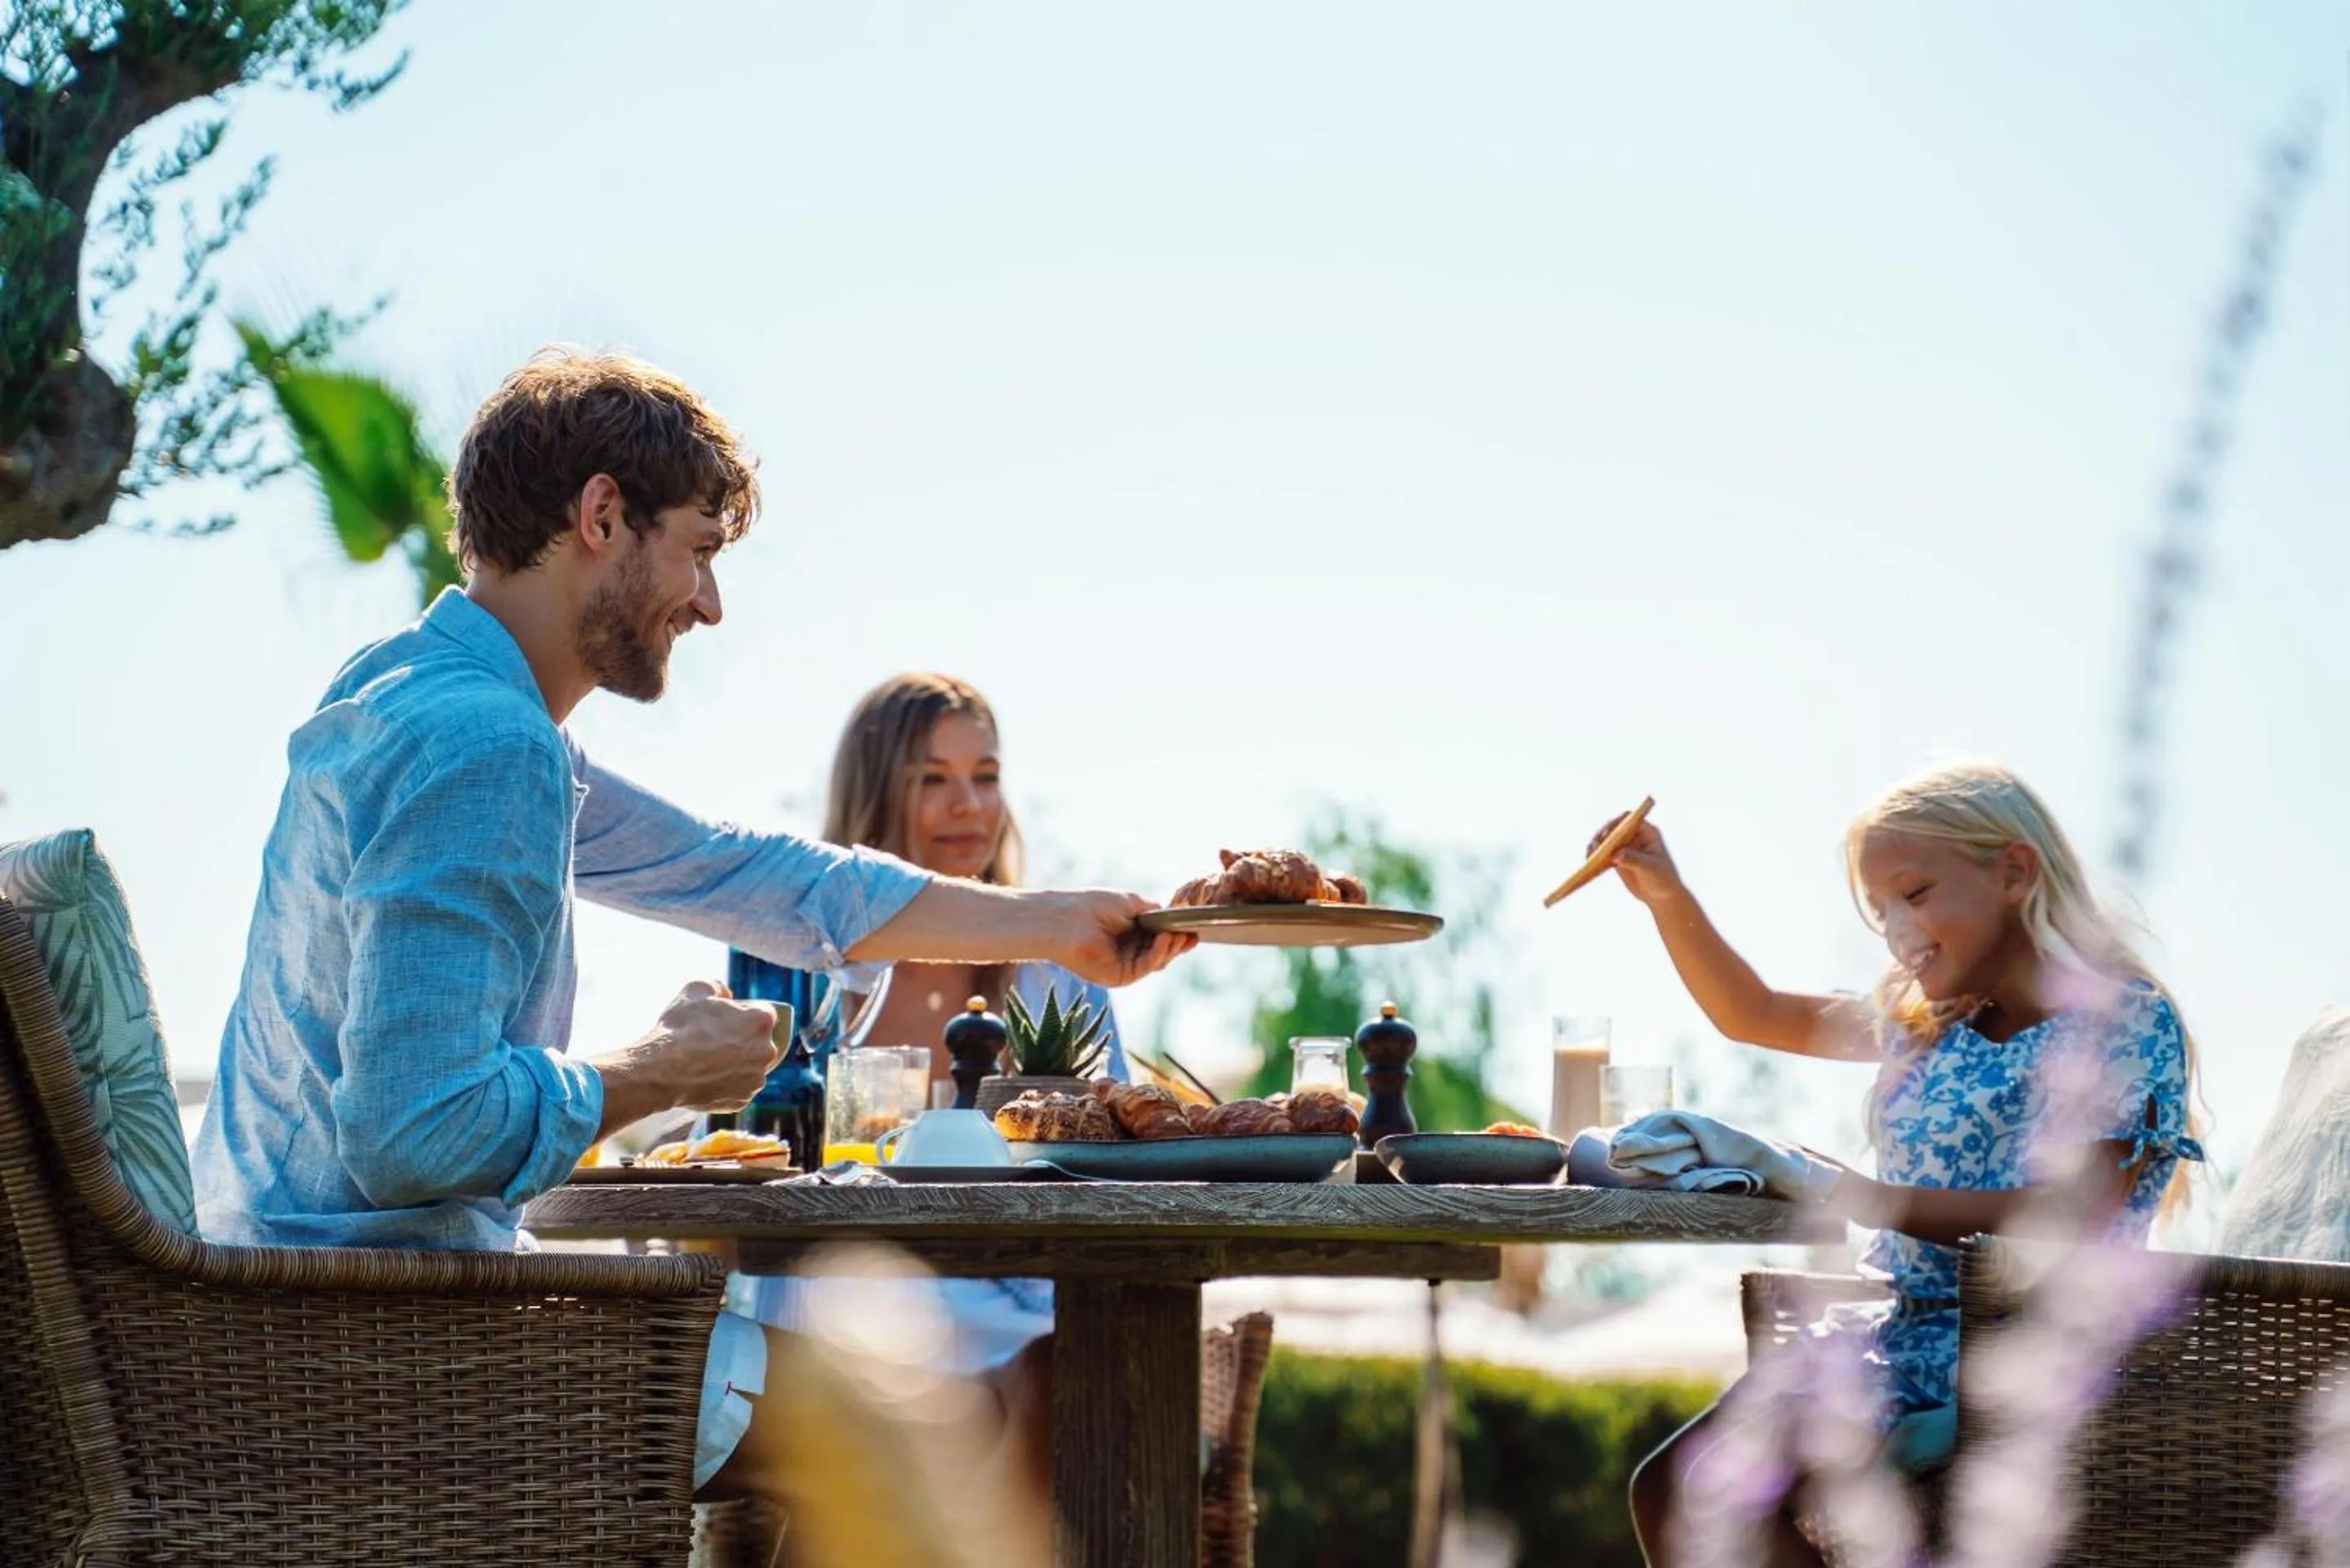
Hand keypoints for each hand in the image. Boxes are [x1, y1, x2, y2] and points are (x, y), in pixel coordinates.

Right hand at [632, 980, 782, 1110]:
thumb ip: (716, 986)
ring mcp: (756, 1079)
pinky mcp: (743, 1101)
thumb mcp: (695, 990)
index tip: (728, 1020)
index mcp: (761, 1020)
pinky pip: (738, 1089)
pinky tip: (705, 1079)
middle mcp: (766, 1051)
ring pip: (750, 1068)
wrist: (661, 1071)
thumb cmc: (679, 1028)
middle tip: (714, 1042)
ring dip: (735, 1064)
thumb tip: (724, 994)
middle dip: (742, 1041)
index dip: (745, 1015)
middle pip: (760, 1042)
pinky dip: (726, 1085)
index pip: (764, 1013)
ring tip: (706, 1063)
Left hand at [1041, 889, 1196, 987]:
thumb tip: (1172, 916)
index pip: (1159, 937)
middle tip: (1191, 934)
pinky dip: (1157, 954)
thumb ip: (1153, 911)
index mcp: (1130, 933)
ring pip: (1156, 961)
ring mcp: (1123, 965)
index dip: (1176, 933)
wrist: (1065, 919)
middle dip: (1178, 944)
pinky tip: (1163, 939)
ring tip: (1177, 935)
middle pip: (1161, 952)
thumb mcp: (1131, 903)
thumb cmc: (1093, 906)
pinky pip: (1144, 967)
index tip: (1192, 928)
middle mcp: (1128, 951)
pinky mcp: (1118, 977)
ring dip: (1170, 948)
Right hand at [1587, 812, 1686, 907]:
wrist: (1662, 895)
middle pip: (1613, 829)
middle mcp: (1634, 836)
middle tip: (1595, 845)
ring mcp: (1625, 847)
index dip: (1617, 823)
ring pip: (1606, 841)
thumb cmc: (1663, 878)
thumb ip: (1634, 860)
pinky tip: (1588, 864)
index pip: (1629, 819)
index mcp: (1647, 831)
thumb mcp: (1650, 868)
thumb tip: (1616, 854)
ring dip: (1596, 846)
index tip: (1607, 833)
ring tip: (1589, 855)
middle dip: (1602, 835)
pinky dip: (1595, 858)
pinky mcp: (1617, 858)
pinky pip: (1603, 855)